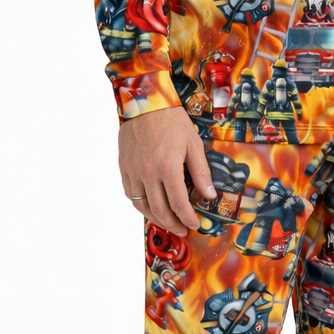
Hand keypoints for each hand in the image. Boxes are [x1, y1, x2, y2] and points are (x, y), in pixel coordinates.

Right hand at [118, 106, 215, 235]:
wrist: (144, 102)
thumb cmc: (171, 120)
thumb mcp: (193, 144)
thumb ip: (201, 172)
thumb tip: (209, 195)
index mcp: (168, 168)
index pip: (179, 204)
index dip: (188, 218)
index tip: (195, 223)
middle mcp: (148, 173)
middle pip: (160, 210)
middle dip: (173, 224)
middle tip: (183, 230)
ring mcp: (133, 171)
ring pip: (142, 206)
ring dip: (156, 219)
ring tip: (168, 224)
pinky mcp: (123, 167)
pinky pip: (130, 194)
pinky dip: (140, 206)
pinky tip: (149, 208)